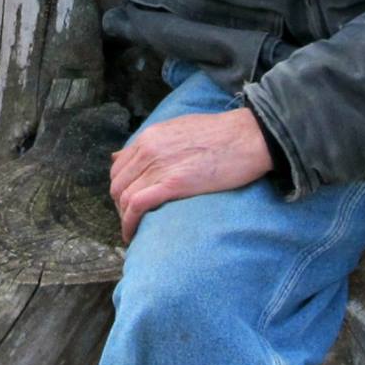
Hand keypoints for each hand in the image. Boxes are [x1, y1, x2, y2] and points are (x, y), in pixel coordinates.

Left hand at [109, 105, 272, 243]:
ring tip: (134, 231)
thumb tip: (120, 155)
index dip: (120, 188)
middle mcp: (147, 150)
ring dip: (125, 218)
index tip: (127, 203)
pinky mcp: (173, 184)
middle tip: (132, 220)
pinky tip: (132, 235)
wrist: (247, 136)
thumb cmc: (220, 133)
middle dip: (120, 206)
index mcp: (148, 137)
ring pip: (125, 198)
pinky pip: (137, 206)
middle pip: (118, 185)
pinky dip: (130, 223)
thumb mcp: (178, 129)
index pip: (118, 167)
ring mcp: (158, 166)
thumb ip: (150, 143)